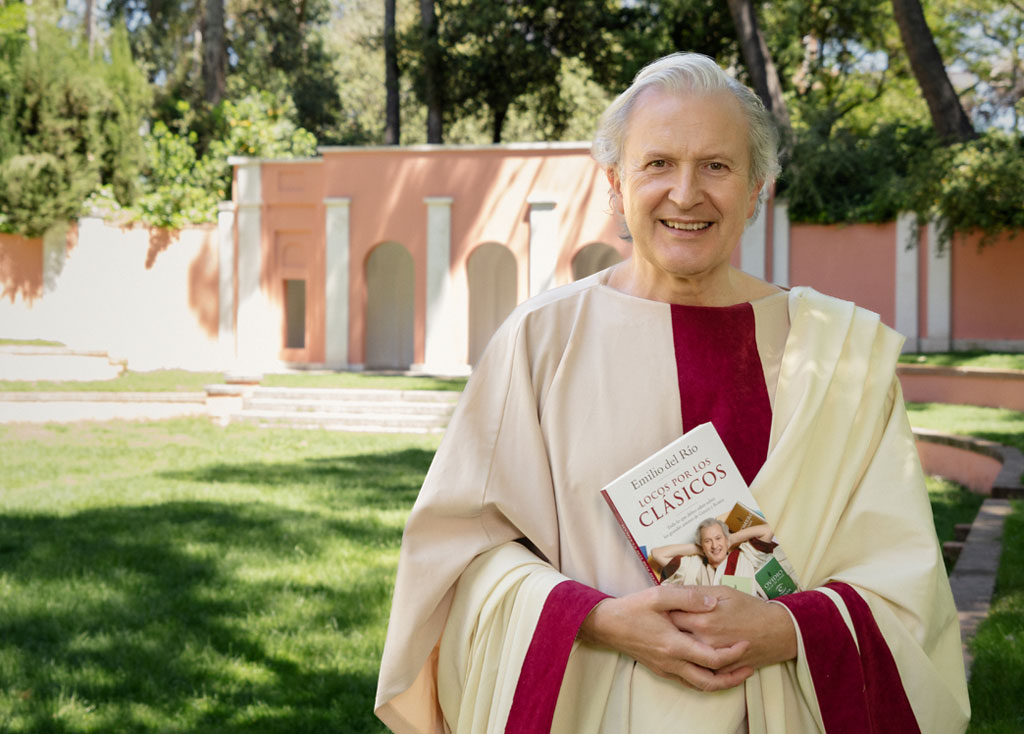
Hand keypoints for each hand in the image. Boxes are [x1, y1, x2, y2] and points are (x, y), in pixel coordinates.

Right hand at [578, 584, 754, 690]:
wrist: (606, 625)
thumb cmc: (632, 608)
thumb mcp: (658, 595)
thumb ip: (687, 597)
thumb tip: (712, 602)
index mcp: (673, 644)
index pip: (712, 658)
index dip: (733, 654)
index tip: (746, 644)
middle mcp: (671, 661)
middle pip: (709, 681)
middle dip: (733, 677)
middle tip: (749, 667)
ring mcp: (665, 668)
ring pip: (699, 685)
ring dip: (720, 681)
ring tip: (736, 671)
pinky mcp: (660, 669)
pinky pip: (687, 681)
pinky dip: (704, 678)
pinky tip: (711, 668)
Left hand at [668, 586, 796, 671]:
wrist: (777, 631)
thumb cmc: (750, 608)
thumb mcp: (723, 592)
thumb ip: (696, 593)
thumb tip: (674, 590)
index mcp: (702, 620)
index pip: (669, 616)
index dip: (663, 610)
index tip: (660, 607)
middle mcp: (704, 641)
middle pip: (673, 636)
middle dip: (666, 629)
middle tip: (661, 622)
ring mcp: (712, 658)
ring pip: (683, 654)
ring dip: (676, 645)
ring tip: (674, 636)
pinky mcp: (720, 669)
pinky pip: (698, 668)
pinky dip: (690, 660)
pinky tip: (687, 651)